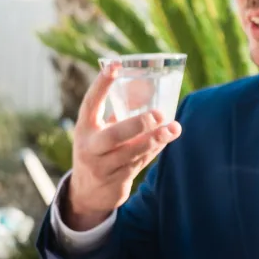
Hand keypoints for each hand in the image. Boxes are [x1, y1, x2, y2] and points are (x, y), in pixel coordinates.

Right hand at [62, 62, 181, 229]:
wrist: (87, 193)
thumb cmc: (98, 151)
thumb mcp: (98, 132)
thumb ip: (118, 114)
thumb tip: (146, 88)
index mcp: (84, 128)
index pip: (90, 102)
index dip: (101, 83)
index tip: (115, 65)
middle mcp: (90, 147)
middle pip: (114, 136)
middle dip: (138, 125)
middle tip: (159, 114)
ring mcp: (103, 166)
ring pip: (132, 152)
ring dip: (156, 139)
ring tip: (174, 128)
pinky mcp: (116, 180)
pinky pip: (140, 162)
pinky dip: (155, 149)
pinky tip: (167, 138)